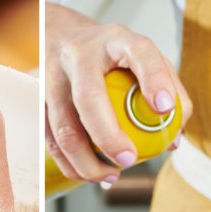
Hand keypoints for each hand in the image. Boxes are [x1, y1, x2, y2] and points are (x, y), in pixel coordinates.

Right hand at [45, 2, 192, 183]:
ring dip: (86, 160)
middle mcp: (79, 56)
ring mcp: (52, 78)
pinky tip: (88, 173)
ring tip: (111, 175)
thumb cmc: (108, 54)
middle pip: (88, 98)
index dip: (153, 80)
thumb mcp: (141, 57)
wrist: (58, 36)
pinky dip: (70, 163)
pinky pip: (50, 140)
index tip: (165, 108)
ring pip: (64, 127)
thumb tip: (173, 138)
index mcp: (114, 40)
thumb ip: (167, 88)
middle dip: (108, 136)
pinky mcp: (37, 101)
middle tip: (129, 159)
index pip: (138, 53)